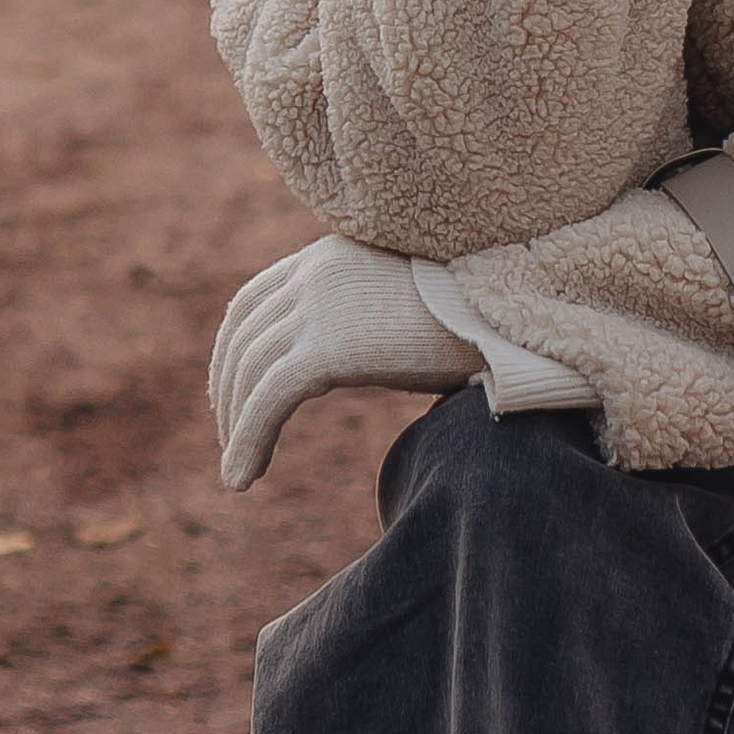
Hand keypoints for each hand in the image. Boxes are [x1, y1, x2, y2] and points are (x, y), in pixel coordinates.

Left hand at [210, 234, 478, 488]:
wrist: (507, 307)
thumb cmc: (472, 311)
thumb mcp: (400, 300)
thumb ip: (362, 315)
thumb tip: (352, 355)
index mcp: (328, 256)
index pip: (251, 301)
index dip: (230, 351)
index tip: (231, 395)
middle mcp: (314, 274)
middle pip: (242, 337)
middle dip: (227, 393)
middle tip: (230, 439)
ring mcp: (318, 309)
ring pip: (249, 375)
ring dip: (235, 428)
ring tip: (238, 474)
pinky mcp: (327, 349)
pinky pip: (267, 402)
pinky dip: (247, 441)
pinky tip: (242, 478)